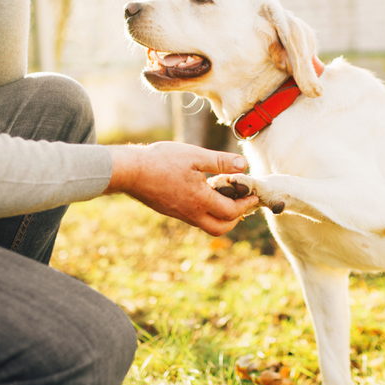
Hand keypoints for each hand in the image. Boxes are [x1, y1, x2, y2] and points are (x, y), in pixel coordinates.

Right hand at [105, 143, 259, 236]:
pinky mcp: (172, 211)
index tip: (253, 194)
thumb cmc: (162, 160)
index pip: (231, 212)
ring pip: (208, 225)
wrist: (130, 171)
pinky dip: (207, 211)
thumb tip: (244, 165)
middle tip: (242, 201)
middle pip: (221, 228)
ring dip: (221, 215)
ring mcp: (180, 214)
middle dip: (236, 217)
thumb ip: (221, 162)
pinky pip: (195, 218)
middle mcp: (191, 213)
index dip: (246, 204)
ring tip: (225, 196)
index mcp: (200, 200)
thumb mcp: (195, 156)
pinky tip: (206, 192)